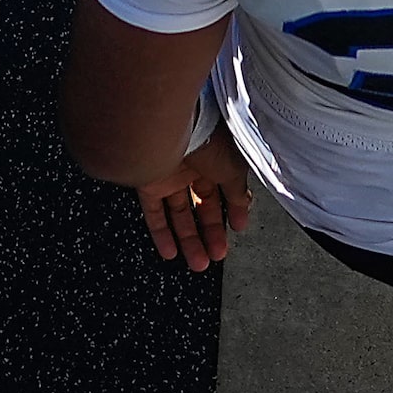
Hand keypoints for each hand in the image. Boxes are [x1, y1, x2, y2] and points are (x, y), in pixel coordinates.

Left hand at [134, 127, 254, 271]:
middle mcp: (192, 164)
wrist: (170, 128)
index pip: (225, 189)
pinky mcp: (147, 182)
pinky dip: (161, 234)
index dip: (234, 210)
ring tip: (198, 263)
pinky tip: (170, 253)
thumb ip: (238, 190)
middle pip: (202, 205)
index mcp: (216, 156)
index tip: (238, 228)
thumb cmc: (206, 137)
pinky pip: (153, 213)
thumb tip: (244, 207)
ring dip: (189, 240)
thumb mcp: (235, 168)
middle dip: (211, 232)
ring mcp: (169, 174)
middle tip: (218, 255)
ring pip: (178, 213)